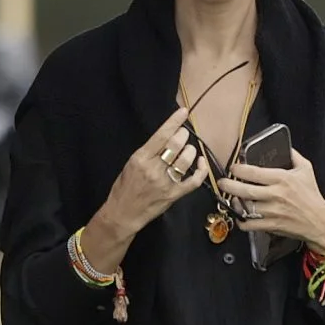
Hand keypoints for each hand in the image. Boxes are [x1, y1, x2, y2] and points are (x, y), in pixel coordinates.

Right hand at [83, 109, 207, 268]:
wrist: (123, 213)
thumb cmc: (124, 187)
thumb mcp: (131, 164)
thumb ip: (148, 152)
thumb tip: (167, 137)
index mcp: (141, 158)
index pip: (161, 135)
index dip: (174, 122)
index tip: (183, 111)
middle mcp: (154, 169)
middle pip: (176, 145)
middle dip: (183, 135)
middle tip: (184, 135)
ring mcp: (166, 182)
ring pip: (186, 160)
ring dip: (190, 151)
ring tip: (188, 150)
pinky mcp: (174, 195)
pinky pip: (194, 180)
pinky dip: (201, 170)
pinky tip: (200, 163)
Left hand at [221, 149, 324, 254]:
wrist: (320, 221)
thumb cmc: (312, 195)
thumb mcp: (306, 170)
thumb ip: (293, 155)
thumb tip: (284, 145)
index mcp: (282, 178)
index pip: (253, 172)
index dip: (238, 169)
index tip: (233, 168)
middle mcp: (276, 195)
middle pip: (244, 190)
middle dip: (228, 186)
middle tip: (222, 183)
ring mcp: (272, 211)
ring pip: (245, 207)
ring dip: (234, 203)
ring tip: (231, 198)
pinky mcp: (271, 225)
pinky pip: (249, 224)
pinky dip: (241, 220)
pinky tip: (240, 215)